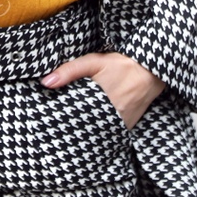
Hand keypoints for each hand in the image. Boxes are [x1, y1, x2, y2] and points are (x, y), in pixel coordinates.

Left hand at [41, 51, 164, 129]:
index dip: (60, 123)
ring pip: (96, 134)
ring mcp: (119, 125)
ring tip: (69, 133)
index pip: (73, 120)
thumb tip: (46, 82)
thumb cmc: (120, 65)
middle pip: (83, 129)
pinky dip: (99, 132)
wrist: (149, 71)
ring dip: (84, 132)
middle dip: (70, 130)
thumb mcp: (93, 62)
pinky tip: (89, 129)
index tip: (49, 123)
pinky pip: (109, 134)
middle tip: (55, 131)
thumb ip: (69, 71)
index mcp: (98, 101)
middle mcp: (110, 117)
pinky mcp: (126, 128)